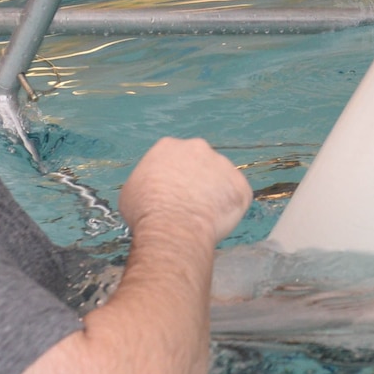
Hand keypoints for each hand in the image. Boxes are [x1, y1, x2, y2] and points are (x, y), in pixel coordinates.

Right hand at [118, 137, 251, 250]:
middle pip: (199, 163)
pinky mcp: (240, 185)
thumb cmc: (146, 211)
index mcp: (169, 146)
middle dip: (196, 180)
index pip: (173, 157)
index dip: (172, 177)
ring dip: (214, 193)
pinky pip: (236, 196)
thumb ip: (147, 182)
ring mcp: (223, 165)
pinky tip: (215, 220)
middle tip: (188, 202)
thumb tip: (152, 190)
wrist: (173, 227)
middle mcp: (198, 148)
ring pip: (220, 179)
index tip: (170, 192)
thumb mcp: (132, 190)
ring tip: (201, 215)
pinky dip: (229, 207)